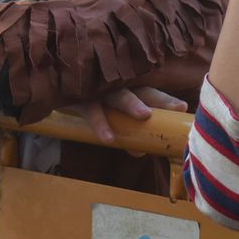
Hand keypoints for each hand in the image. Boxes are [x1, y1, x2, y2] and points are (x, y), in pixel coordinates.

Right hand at [64, 87, 187, 145]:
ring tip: (146, 115)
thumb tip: (142, 152)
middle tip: (178, 107)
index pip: (153, 94)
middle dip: (160, 99)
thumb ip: (126, 133)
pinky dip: (101, 124)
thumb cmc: (90, 102)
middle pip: (143, 91)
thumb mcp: (109, 115)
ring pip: (120, 95)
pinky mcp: (81, 96)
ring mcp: (100, 89)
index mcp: (128, 89)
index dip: (168, 100)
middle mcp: (118, 87)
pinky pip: (93, 110)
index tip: (185, 108)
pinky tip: (108, 139)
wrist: (53, 86)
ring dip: (133, 104)